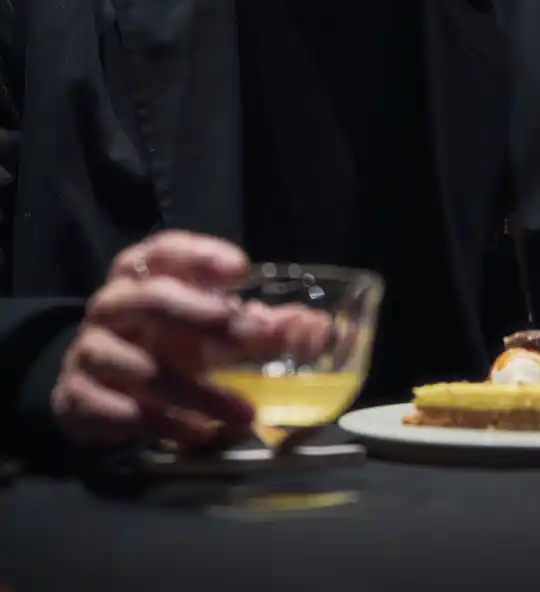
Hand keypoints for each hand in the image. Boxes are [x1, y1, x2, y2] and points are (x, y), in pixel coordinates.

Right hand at [50, 232, 329, 449]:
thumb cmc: (164, 342)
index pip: (165, 250)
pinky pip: (122, 410)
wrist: (95, 387)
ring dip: (198, 391)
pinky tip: (200, 434)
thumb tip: (316, 329)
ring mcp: (90, 350)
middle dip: (202, 315)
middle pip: (151, 299)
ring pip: (143, 366)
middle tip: (248, 332)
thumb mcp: (207, 328)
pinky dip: (165, 425)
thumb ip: (260, 324)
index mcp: (141, 273)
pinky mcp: (77, 397)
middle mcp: (111, 305)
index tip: (240, 268)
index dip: (200, 254)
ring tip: (245, 413)